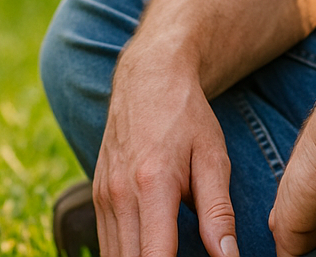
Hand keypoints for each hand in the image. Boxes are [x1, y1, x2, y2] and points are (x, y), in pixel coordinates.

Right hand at [92, 49, 239, 256]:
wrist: (147, 77)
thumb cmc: (186, 116)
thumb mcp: (213, 157)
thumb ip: (218, 211)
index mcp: (152, 184)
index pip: (155, 256)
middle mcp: (120, 193)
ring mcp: (103, 195)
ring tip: (170, 254)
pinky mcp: (97, 195)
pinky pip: (107, 243)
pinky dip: (126, 254)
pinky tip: (151, 252)